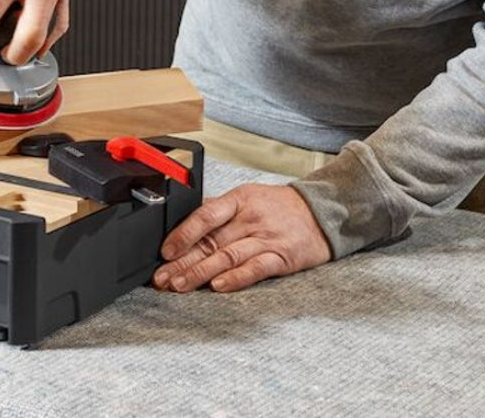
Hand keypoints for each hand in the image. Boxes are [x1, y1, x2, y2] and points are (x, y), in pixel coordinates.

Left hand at [152, 184, 331, 292]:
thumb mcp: (247, 198)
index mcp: (239, 199)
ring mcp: (267, 237)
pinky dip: (236, 278)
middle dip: (183, 261)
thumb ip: (218, 210)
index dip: (183, 233)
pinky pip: (256, 268)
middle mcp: (251, 218)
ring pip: (228, 256)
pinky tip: (218, 286)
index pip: (206, 215)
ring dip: (200, 273)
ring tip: (179, 286)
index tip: (165, 250)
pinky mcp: (282, 257)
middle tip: (162, 278)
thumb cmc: (278, 207)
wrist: (322, 212)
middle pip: (212, 241)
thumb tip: (183, 223)